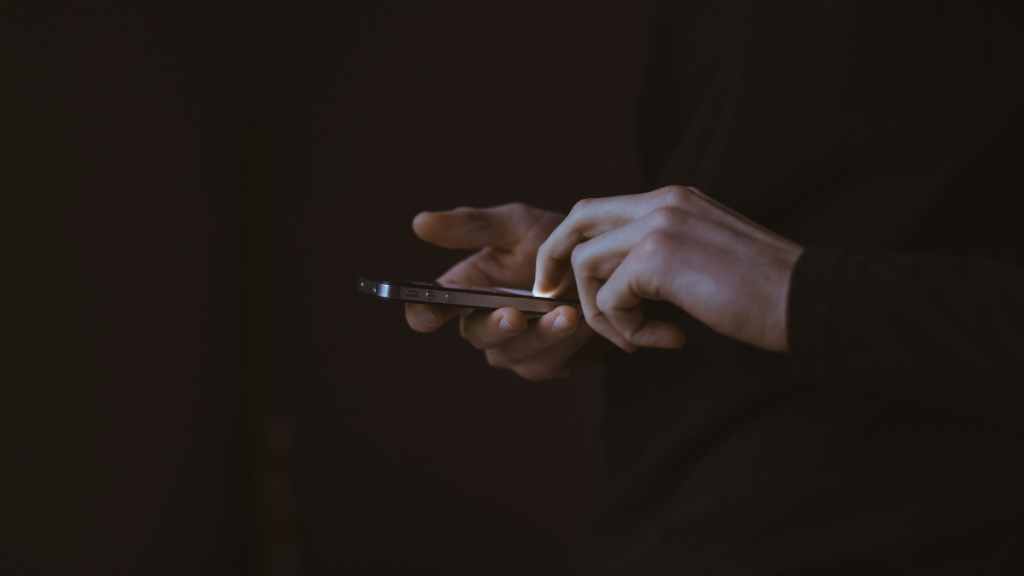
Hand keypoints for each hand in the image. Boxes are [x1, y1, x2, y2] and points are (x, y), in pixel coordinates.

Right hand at [406, 203, 609, 379]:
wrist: (605, 266)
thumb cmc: (553, 242)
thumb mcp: (516, 225)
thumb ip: (472, 226)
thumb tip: (420, 222)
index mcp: (465, 290)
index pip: (430, 310)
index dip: (424, 314)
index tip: (431, 312)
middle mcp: (484, 323)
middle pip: (475, 335)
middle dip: (494, 326)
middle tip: (514, 315)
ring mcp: (514, 348)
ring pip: (513, 353)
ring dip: (540, 336)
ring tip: (566, 314)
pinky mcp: (546, 364)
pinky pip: (547, 363)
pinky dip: (564, 344)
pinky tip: (582, 323)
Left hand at [533, 186, 803, 351]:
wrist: (808, 300)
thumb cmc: (764, 291)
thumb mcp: (705, 255)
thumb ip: (663, 253)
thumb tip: (620, 280)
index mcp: (673, 199)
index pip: (599, 210)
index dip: (572, 245)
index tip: (564, 282)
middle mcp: (662, 202)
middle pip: (577, 220)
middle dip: (554, 261)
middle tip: (552, 298)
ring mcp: (659, 225)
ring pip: (586, 263)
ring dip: (601, 311)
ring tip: (636, 338)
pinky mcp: (658, 258)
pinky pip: (611, 298)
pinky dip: (626, 329)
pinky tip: (666, 339)